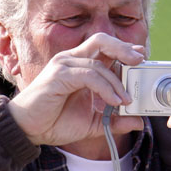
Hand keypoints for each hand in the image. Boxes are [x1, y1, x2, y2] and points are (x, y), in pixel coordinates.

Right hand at [7, 33, 145, 146]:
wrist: (29, 130)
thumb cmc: (55, 121)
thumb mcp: (93, 123)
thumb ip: (115, 120)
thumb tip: (139, 122)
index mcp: (79, 65)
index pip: (105, 48)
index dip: (124, 49)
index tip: (141, 57)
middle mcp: (71, 60)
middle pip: (101, 40)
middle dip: (123, 48)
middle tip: (140, 60)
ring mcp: (63, 65)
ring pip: (98, 63)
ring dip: (116, 82)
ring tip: (126, 101)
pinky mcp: (58, 75)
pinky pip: (88, 75)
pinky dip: (104, 88)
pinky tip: (113, 101)